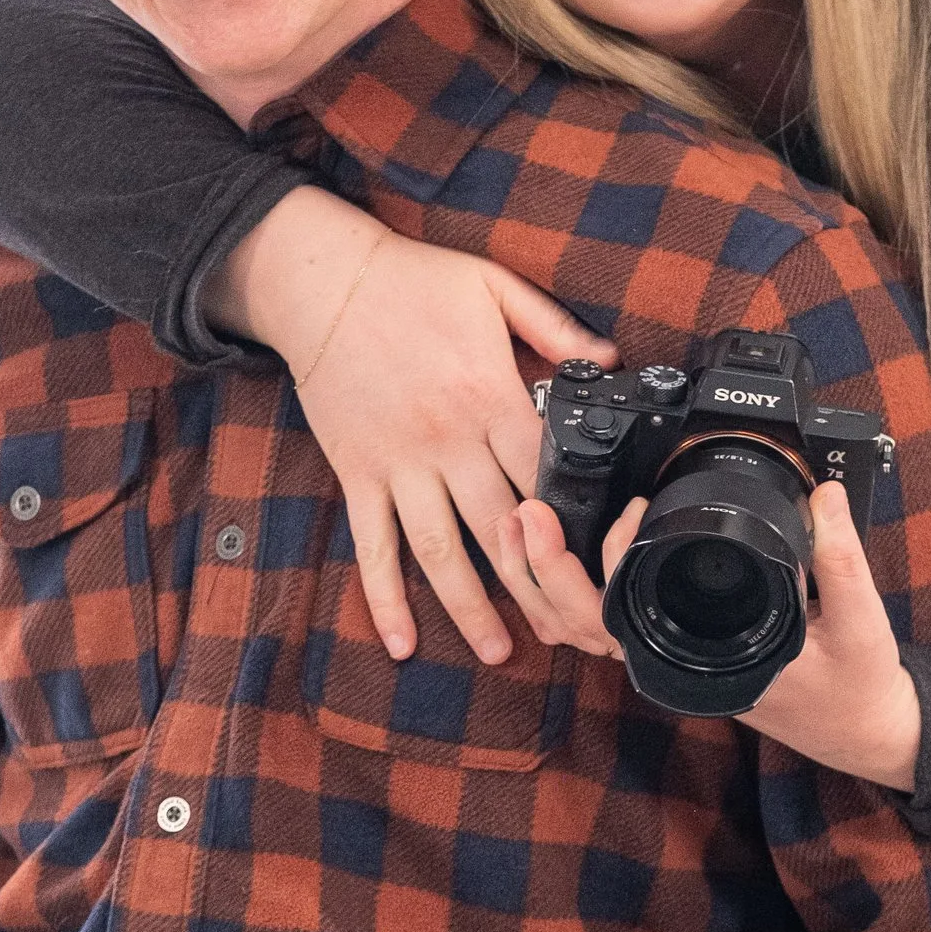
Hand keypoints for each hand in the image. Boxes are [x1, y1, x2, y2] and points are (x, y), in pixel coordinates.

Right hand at [218, 188, 600, 664]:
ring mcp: (399, 463)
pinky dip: (384, 597)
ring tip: (497, 650)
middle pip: (500, 527)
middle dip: (534, 585)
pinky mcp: (359, 473)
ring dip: (469, 606)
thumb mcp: (494, 287)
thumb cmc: (411, 281)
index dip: (571, 520)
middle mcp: (446, 440)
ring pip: (440, 550)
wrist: (323, 281)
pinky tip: (401, 639)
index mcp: (488, 395)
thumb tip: (607, 355)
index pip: (540, 472)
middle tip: (565, 633)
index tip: (596, 559)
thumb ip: (553, 326)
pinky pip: (371, 546)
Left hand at [495, 474, 922, 786]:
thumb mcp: (862, 623)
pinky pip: (604, 625)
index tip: (633, 507)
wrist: (862, 728)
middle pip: (580, 626)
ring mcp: (667, 658)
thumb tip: (823, 497)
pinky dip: (571, 592)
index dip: (612, 560)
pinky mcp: (672, 645)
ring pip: (580, 630)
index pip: (631, 617)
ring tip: (524, 522)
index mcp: (706, 663)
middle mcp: (674, 665)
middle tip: (529, 512)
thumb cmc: (857, 685)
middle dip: (543, 570)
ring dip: (543, 582)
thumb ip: (842, 560)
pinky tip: (563, 548)